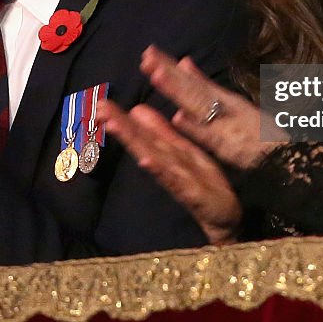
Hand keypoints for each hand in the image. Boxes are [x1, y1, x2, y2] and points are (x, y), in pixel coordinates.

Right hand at [96, 100, 241, 243]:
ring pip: (153, 157)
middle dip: (120, 125)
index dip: (121, 117)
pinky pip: (176, 181)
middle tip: (99, 108)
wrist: (223, 219)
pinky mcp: (193, 196)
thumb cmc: (201, 185)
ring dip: (133, 142)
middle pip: (141, 143)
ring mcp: (178, 181)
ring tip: (113, 125)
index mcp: (169, 153)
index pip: (141, 132)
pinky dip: (159, 170)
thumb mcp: (182, 152)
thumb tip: (137, 109)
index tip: (100, 102)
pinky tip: (145, 159)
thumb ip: (161, 133)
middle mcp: (168, 166)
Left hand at [140, 46, 284, 169]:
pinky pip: (211, 138)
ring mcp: (228, 128)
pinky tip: (179, 117)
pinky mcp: (232, 149)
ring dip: (179, 91)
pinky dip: (195, 128)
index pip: (193, 81)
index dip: (170, 66)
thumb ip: (206, 85)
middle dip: (169, 72)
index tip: (148, 52)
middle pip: (193, 88)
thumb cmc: (263, 136)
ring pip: (200, 106)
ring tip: (157, 75)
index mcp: (225, 100)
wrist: (290, 162)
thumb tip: (182, 62)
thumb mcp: (234, 105)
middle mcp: (226, 109)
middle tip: (146, 56)